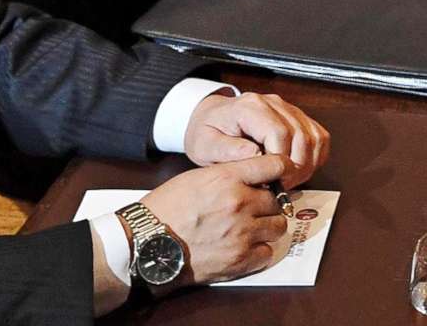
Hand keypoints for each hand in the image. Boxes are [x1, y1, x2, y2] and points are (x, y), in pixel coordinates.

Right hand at [137, 153, 296, 283]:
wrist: (145, 243)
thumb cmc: (166, 209)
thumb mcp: (196, 177)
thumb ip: (229, 174)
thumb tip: (255, 175)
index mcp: (228, 179)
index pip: (274, 165)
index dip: (281, 168)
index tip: (281, 172)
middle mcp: (239, 204)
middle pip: (277, 200)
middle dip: (268, 204)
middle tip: (256, 208)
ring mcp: (241, 234)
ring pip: (277, 227)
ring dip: (267, 227)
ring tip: (252, 228)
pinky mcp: (238, 261)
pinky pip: (267, 254)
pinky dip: (259, 251)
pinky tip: (245, 246)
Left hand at [182, 92, 330, 186]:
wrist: (210, 117)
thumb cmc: (207, 132)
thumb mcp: (206, 145)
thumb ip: (228, 151)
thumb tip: (255, 155)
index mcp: (250, 108)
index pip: (279, 132)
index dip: (281, 161)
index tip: (274, 182)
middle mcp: (274, 104)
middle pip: (301, 135)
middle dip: (297, 167)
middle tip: (283, 187)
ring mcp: (288, 109)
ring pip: (315, 136)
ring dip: (308, 163)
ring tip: (291, 181)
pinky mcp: (297, 117)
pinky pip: (318, 135)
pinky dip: (316, 155)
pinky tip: (302, 169)